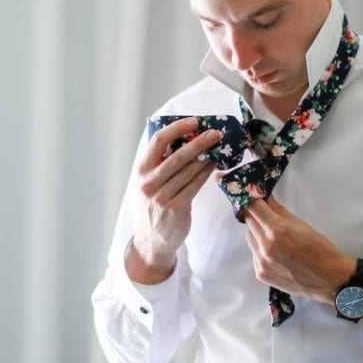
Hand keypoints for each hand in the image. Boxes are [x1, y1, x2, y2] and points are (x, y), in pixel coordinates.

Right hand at [128, 117, 220, 282]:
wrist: (152, 239)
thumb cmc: (154, 205)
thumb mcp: (150, 182)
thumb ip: (161, 163)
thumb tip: (187, 138)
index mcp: (142, 170)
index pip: (157, 141)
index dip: (177, 128)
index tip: (194, 122)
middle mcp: (149, 182)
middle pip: (177, 155)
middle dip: (199, 142)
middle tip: (216, 133)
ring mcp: (162, 196)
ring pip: (189, 170)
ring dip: (207, 157)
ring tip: (220, 147)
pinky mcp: (176, 208)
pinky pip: (195, 185)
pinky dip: (206, 173)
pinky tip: (215, 165)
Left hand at [243, 195, 354, 304]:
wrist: (330, 279)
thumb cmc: (321, 250)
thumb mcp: (302, 225)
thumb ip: (280, 212)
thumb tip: (267, 200)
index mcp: (277, 231)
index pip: (253, 207)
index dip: (255, 200)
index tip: (258, 198)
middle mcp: (265, 247)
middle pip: (249, 222)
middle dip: (257, 216)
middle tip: (268, 215)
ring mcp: (262, 262)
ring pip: (250, 238)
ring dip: (258, 233)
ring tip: (275, 237)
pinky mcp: (261, 274)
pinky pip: (254, 255)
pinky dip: (261, 250)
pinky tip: (277, 253)